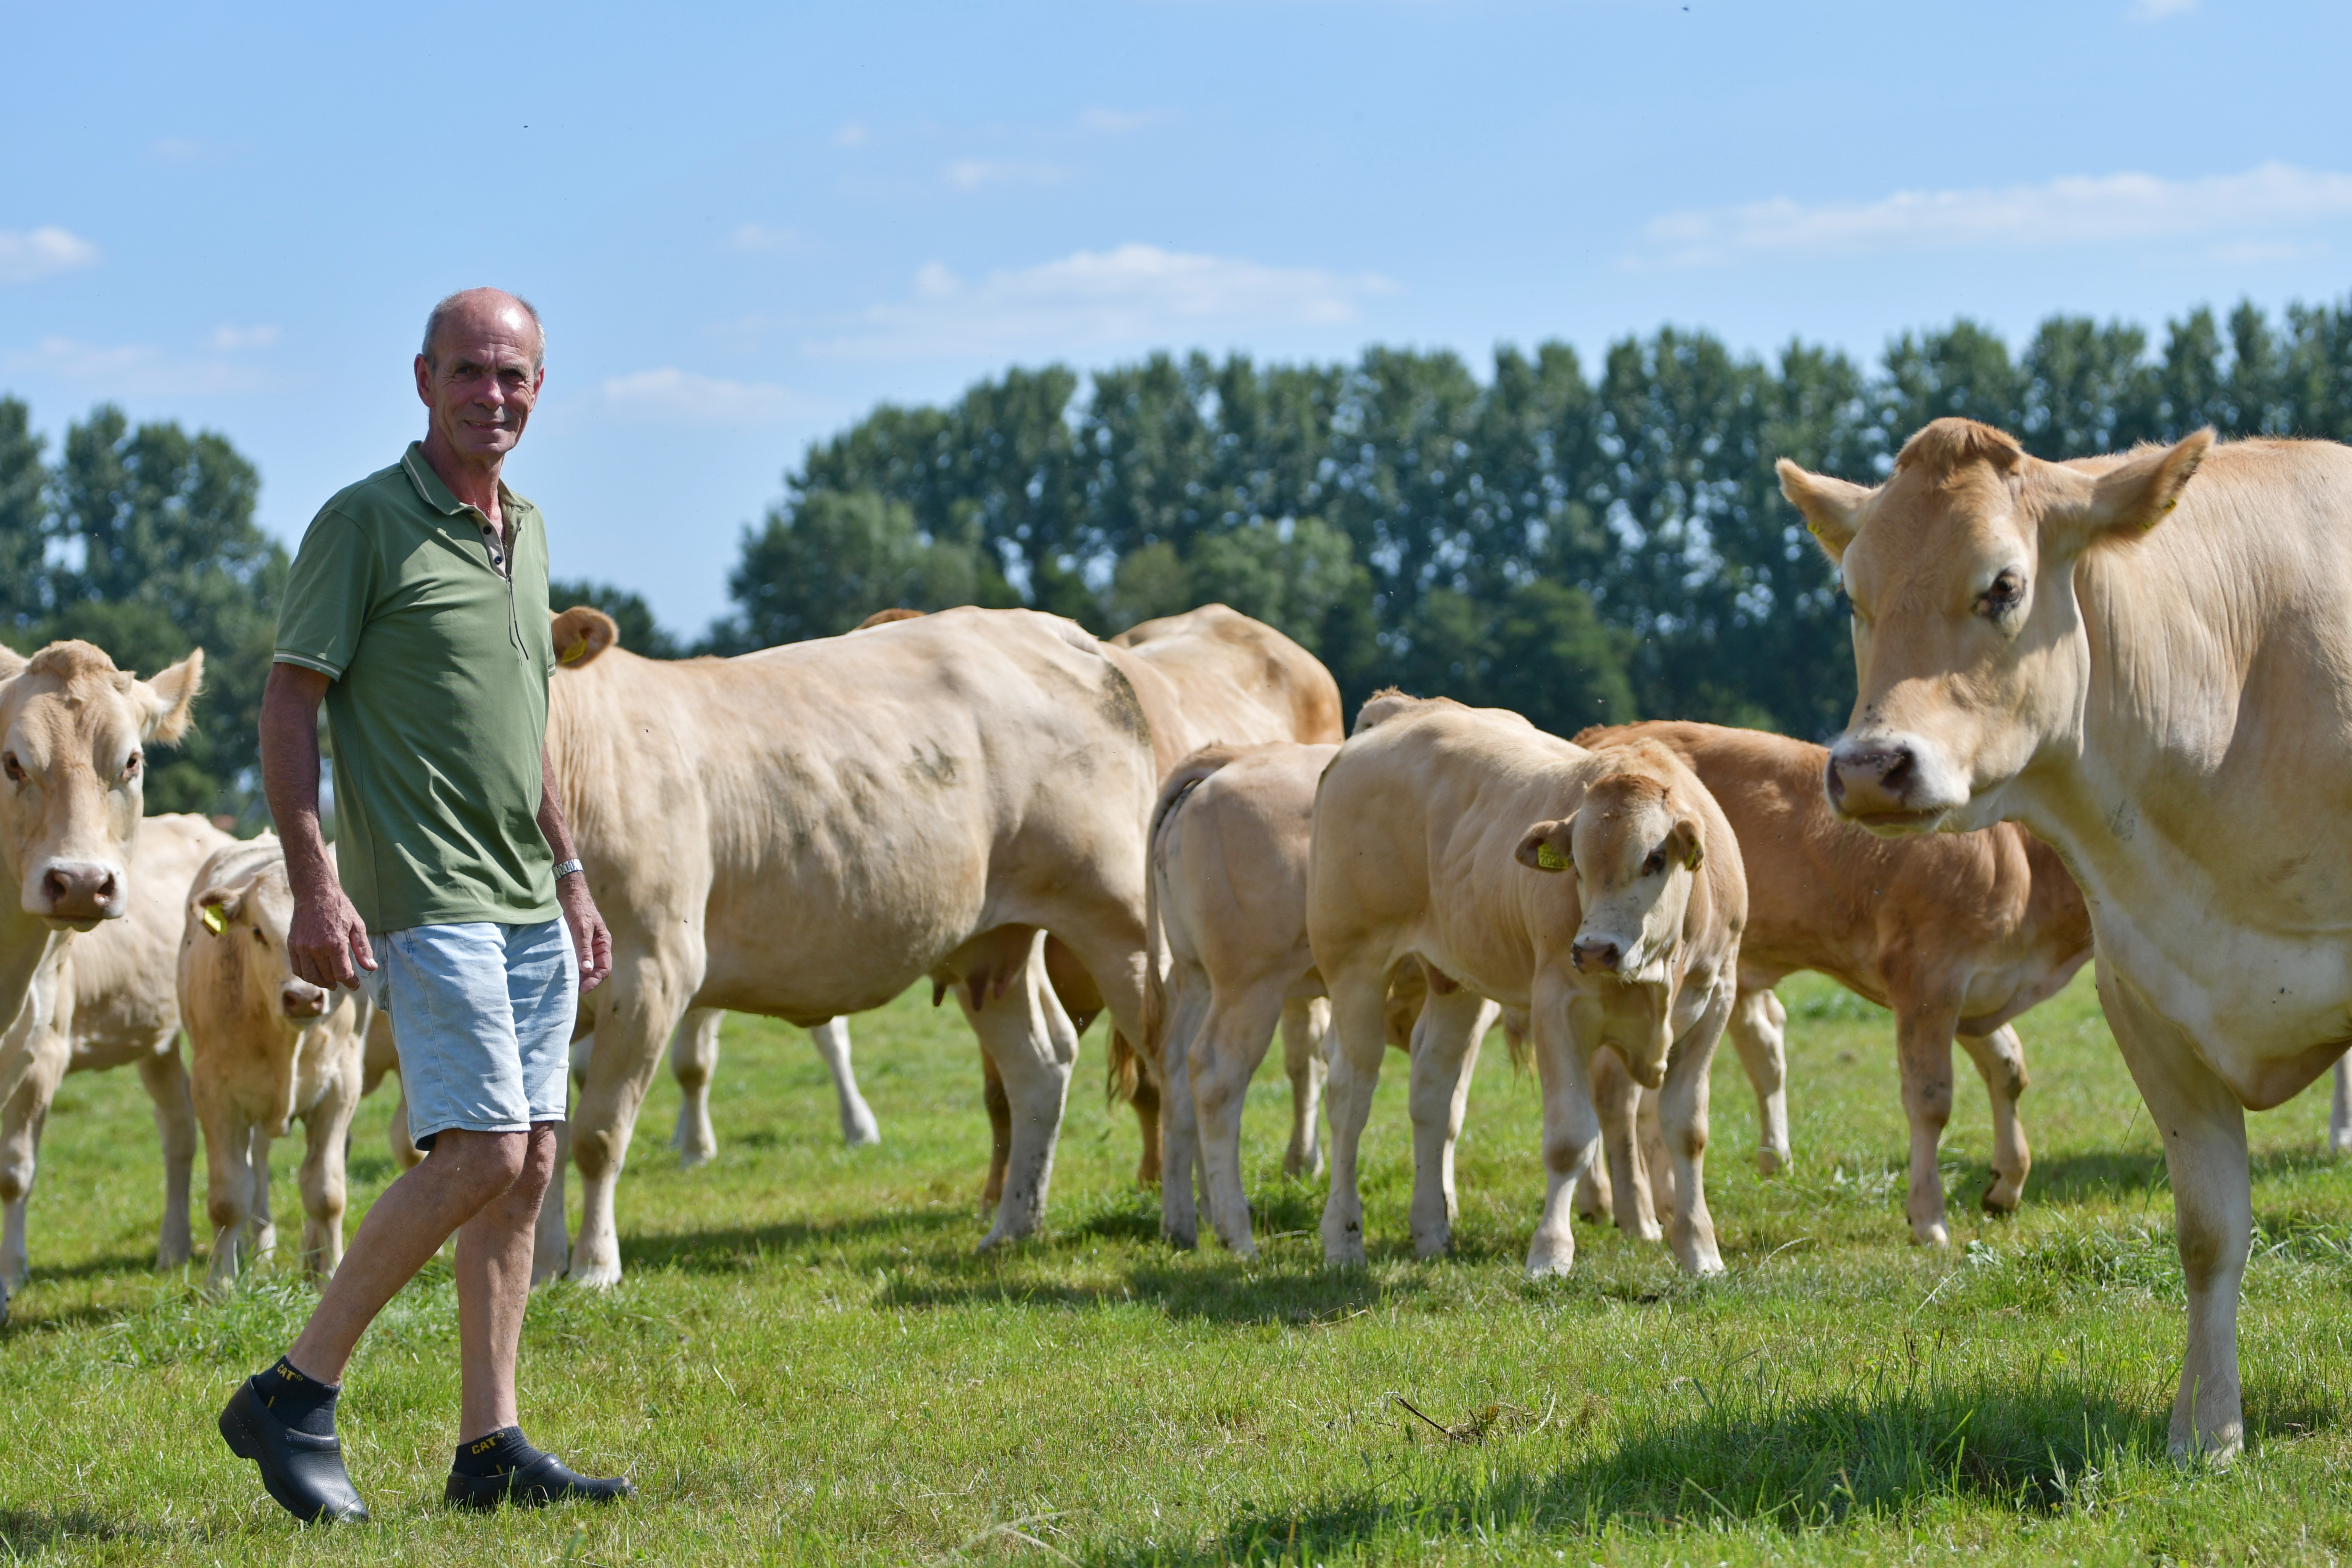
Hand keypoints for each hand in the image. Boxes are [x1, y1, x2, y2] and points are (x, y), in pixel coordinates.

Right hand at [287, 881, 375, 988]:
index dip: (351, 983)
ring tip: (330, 982)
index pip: (342, 974)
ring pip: (311, 976)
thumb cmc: (340, 908)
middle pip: (327, 976)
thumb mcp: (357, 926)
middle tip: (344, 981)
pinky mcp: (292, 945)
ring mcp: (302, 947)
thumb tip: (371, 968)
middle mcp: (316, 948)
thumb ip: (363, 949)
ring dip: (321, 982)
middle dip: (337, 982)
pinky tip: (315, 974)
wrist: (315, 893)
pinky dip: (306, 975)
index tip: (355, 985)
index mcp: (335, 943)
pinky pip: (297, 968)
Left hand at [558, 875, 611, 991]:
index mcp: (603, 943)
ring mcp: (583, 944)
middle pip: (593, 970)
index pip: (604, 969)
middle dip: (585, 980)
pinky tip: (558, 970)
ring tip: (564, 982)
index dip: (594, 980)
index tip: (582, 989)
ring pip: (582, 965)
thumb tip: (587, 971)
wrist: (566, 890)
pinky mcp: (572, 942)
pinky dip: (568, 965)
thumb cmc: (578, 907)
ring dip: (576, 974)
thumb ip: (584, 949)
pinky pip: (573, 958)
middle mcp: (595, 946)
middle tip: (571, 989)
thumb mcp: (582, 928)